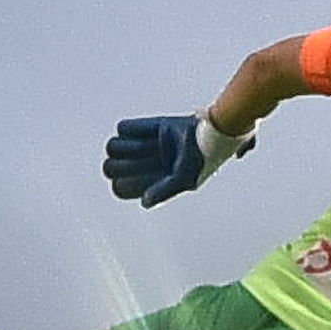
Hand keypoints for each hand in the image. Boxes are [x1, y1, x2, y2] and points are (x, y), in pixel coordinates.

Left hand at [104, 110, 250, 205]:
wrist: (215, 129)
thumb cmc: (203, 158)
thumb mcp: (184, 180)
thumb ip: (164, 191)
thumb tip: (144, 202)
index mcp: (157, 181)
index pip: (124, 187)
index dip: (122, 183)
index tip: (128, 179)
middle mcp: (152, 164)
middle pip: (115, 167)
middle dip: (119, 165)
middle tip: (132, 161)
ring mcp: (151, 145)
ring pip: (116, 147)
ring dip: (122, 147)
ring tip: (136, 146)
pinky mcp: (155, 126)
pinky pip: (126, 128)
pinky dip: (128, 130)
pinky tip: (135, 133)